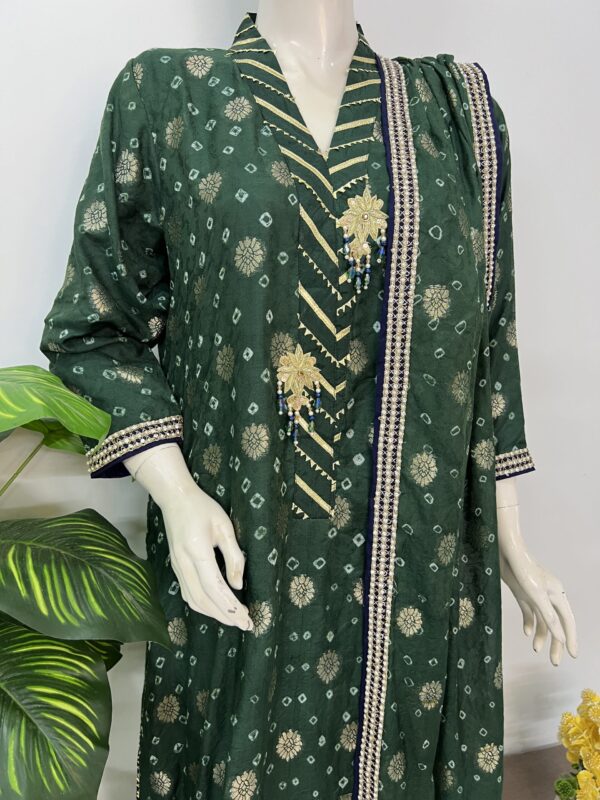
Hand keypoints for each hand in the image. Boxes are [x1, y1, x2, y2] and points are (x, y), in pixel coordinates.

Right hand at [161, 489, 252, 631]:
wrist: (175, 499)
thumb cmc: (203, 508)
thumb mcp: (225, 527)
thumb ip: (234, 556)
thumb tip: (238, 585)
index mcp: (197, 552)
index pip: (215, 588)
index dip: (230, 607)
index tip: (246, 619)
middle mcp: (183, 564)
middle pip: (203, 600)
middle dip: (225, 616)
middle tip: (245, 625)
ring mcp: (177, 567)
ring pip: (193, 600)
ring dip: (214, 614)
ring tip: (234, 619)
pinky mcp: (176, 568)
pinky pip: (188, 593)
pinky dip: (203, 606)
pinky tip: (216, 608)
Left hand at [497, 500, 576, 665]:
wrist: (505, 551)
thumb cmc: (522, 570)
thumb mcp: (535, 595)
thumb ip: (548, 617)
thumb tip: (561, 638)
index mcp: (557, 594)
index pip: (567, 621)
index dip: (570, 638)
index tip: (572, 655)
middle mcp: (549, 595)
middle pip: (556, 623)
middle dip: (556, 642)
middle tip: (554, 661)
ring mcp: (535, 594)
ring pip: (542, 619)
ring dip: (541, 634)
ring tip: (536, 648)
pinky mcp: (522, 592)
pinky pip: (529, 612)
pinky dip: (529, 622)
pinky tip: (526, 632)